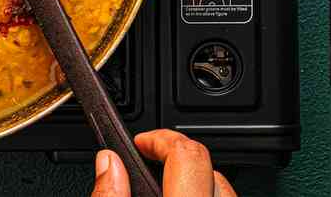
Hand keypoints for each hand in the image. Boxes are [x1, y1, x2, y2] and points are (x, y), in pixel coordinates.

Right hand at [90, 130, 236, 196]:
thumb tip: (108, 162)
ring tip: (162, 187)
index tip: (142, 142)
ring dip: (194, 181)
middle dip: (175, 158)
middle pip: (207, 165)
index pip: (186, 154)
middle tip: (146, 162)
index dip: (160, 139)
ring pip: (222, 188)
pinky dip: (206, 195)